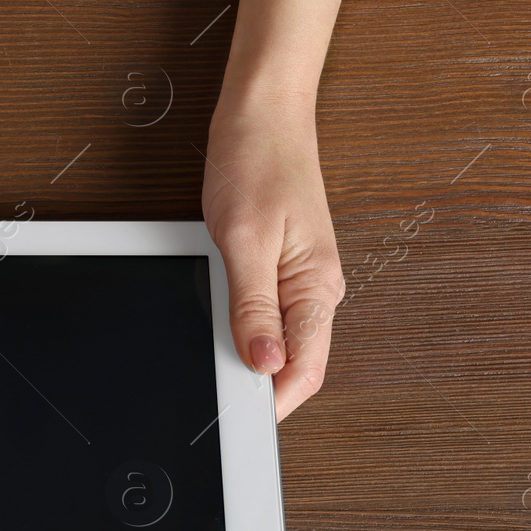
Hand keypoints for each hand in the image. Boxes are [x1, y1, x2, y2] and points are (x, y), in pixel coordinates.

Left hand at [201, 83, 343, 420]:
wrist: (262, 112)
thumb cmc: (255, 161)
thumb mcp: (243, 238)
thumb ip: (252, 305)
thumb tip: (262, 362)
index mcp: (317, 287)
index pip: (304, 370)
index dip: (272, 402)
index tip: (236, 418)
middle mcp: (318, 288)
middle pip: (294, 362)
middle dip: (257, 385)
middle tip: (213, 394)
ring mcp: (302, 278)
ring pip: (281, 340)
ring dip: (250, 356)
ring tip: (213, 362)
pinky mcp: (284, 265)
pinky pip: (270, 314)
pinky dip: (245, 327)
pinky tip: (223, 326)